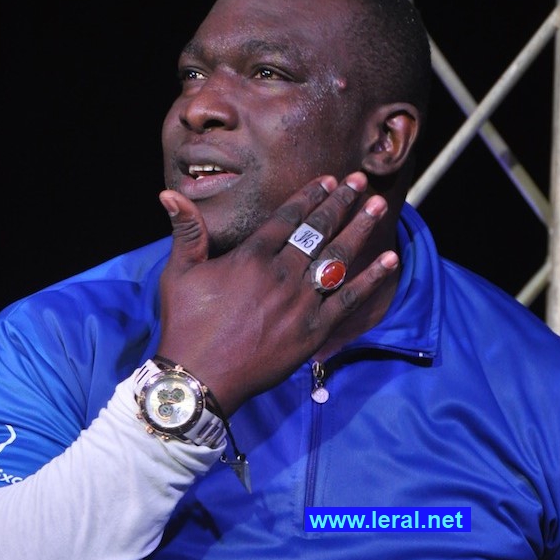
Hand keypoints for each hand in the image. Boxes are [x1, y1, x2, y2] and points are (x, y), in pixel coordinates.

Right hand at [156, 173, 398, 414]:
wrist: (201, 378)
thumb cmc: (186, 326)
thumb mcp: (180, 274)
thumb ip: (186, 232)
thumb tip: (169, 194)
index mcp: (251, 257)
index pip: (288, 218)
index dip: (311, 196)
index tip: (330, 180)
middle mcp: (281, 274)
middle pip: (318, 231)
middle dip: (342, 204)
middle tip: (362, 182)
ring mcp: (301, 303)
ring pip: (337, 259)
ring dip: (360, 230)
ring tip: (378, 206)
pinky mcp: (313, 331)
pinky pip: (349, 299)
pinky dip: (371, 279)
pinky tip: (390, 260)